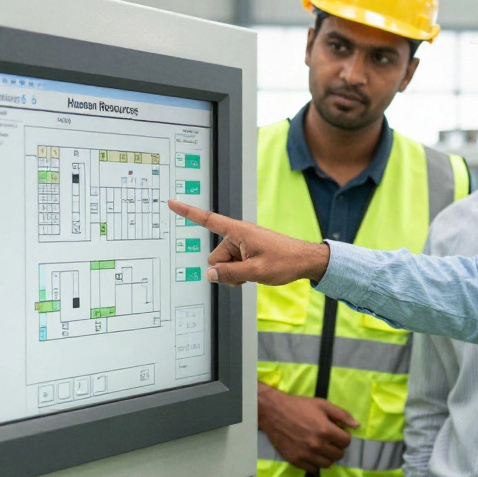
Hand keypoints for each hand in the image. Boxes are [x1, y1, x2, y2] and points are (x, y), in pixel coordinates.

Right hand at [166, 200, 330, 285]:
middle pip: (215, 257)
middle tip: (247, 274)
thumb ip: (230, 274)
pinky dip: (240, 272)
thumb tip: (210, 274)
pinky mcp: (248, 251)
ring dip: (234, 273)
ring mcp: (243, 244)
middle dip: (226, 269)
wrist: (305, 261)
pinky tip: (254, 273)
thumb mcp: (256, 272)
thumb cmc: (285, 261)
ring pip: (224, 264)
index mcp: (239, 232)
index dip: (188, 212)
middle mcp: (239, 235)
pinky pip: (233, 265)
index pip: (208, 220)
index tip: (171, 202)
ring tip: (255, 273)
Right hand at [258, 383, 358, 472]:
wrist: (274, 412)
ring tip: (321, 447)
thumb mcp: (323, 405)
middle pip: (338, 455)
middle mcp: (317, 445)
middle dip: (337, 447)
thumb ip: (342, 415)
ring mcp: (306, 454)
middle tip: (330, 440)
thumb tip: (357, 426)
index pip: (346, 442)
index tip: (338, 433)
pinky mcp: (295, 460)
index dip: (344, 437)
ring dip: (327, 456)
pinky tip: (312, 453)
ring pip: (327, 464)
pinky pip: (313, 469)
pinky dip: (315, 463)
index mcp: (326, 430)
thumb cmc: (299, 406)